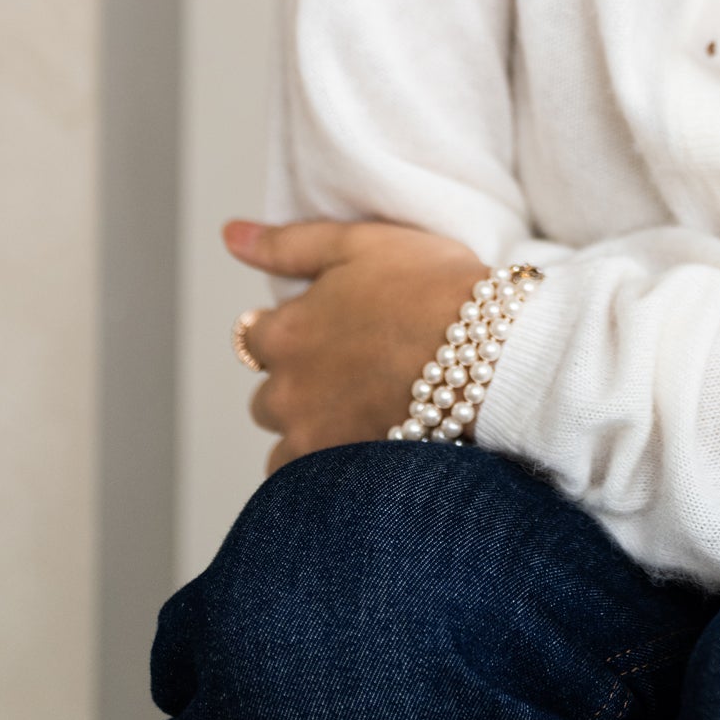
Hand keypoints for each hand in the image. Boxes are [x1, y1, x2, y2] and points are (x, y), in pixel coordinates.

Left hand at [226, 219, 485, 472]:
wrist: (491, 350)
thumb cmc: (431, 288)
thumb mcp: (359, 244)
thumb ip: (288, 244)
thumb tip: (229, 234)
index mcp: (283, 333)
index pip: (254, 339)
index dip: (295, 329)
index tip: (335, 328)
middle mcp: (285, 391)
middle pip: (269, 396)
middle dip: (300, 385)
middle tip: (358, 369)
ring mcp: (312, 439)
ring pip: (286, 446)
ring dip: (312, 432)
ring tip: (365, 413)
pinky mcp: (344, 475)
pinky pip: (314, 485)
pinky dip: (331, 470)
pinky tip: (369, 447)